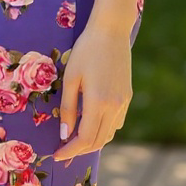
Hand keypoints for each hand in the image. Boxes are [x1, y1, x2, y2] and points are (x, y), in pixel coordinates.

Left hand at [53, 19, 132, 165]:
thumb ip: (67, 108)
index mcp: (99, 102)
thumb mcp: (70, 78)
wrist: (111, 31)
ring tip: (74, 139)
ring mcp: (124, 102)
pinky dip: (103, 129)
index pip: (85, 138)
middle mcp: (115, 106)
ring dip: (92, 141)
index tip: (57, 155)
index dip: (70, 150)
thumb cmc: (86, 50)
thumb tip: (64, 134)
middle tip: (63, 151)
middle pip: (98, 140)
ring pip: (109, 133)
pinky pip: (116, 122)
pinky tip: (91, 123)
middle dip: (80, 150)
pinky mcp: (128, 96)